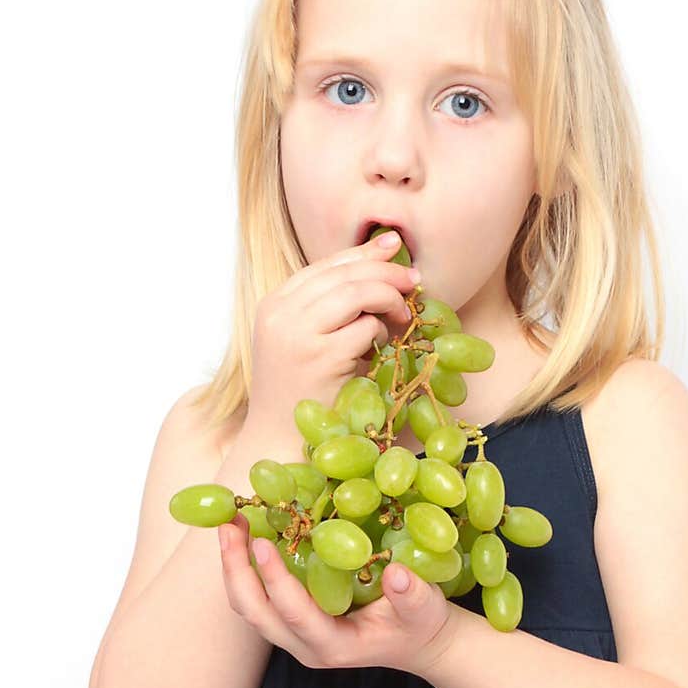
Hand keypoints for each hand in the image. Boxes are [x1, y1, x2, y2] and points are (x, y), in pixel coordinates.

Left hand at [218, 509, 460, 676]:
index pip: (295, 613)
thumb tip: (397, 573)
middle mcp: (304, 646)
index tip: (262, 542)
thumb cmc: (420, 624)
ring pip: (248, 605)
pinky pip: (256, 597)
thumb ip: (413, 595)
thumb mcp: (425, 608)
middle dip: (236, 568)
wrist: (417, 642)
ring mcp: (293, 636)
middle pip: (255, 611)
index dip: (276, 579)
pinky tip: (247, 533)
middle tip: (229, 524)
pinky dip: (245, 567)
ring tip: (230, 523)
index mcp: (334, 645)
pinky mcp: (291, 622)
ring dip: (234, 565)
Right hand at [246, 230, 419, 436]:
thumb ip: (329, 307)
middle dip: (386, 272)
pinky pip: (365, 329)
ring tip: (403, 317)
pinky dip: (381, 334)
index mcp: (274, 304)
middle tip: (414, 281)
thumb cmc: (300, 393)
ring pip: (356, 293)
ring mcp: (297, 335)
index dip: (364, 252)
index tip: (395, 246)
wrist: (279, 441)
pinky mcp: (320, 358)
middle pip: (344, 273)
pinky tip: (381, 349)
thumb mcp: (305, 340)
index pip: (325, 264)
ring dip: (389, 299)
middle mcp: (280, 313)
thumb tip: (379, 265)